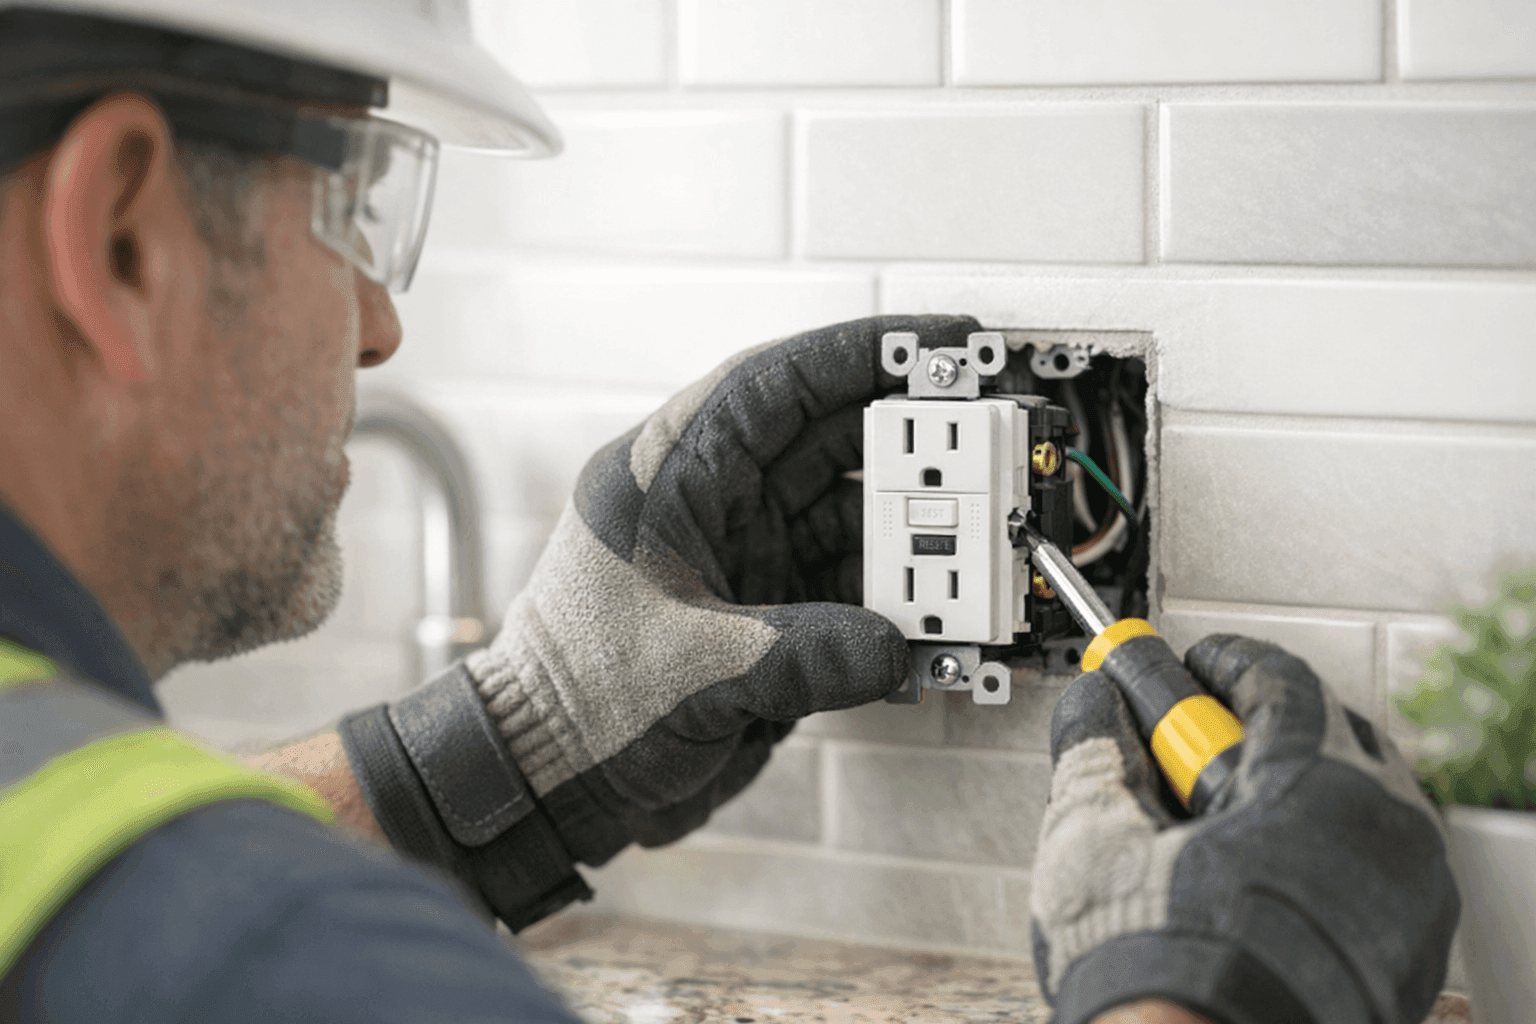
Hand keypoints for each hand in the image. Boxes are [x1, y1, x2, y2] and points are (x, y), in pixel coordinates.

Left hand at [465, 315, 981, 864]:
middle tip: (983, 439)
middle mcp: (709, 508)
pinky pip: (848, 590)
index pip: (770, 386)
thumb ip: (801, 654)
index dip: (854, 352)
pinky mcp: (767, 618)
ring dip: (910, 530)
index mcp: (664, 478)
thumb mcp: (690, 669)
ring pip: (846, 517)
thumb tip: (894, 649)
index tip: (934, 342)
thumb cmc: (576, 704)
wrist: (553, 783)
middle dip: (906, 440)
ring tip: (974, 537)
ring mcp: (743, 560)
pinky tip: (937, 614)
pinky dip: (895, 601)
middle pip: (825, 444)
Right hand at [1029, 635, 1459, 1023]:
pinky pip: (1365, 876)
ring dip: (1287, 796)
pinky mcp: (1400, 959)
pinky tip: (1245, 881)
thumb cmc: (1158, 973)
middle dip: (1256, 730)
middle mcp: (1385, 837)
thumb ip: (1093, 751)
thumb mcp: (1093, 837)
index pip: (1282, 681)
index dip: (1223, 666)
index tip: (1188, 668)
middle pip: (1328, 739)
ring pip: (1352, 810)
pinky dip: (1313, 858)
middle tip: (1189, 744)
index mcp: (1320, 788)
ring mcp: (1404, 904)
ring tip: (1211, 821)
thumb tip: (1093, 706)